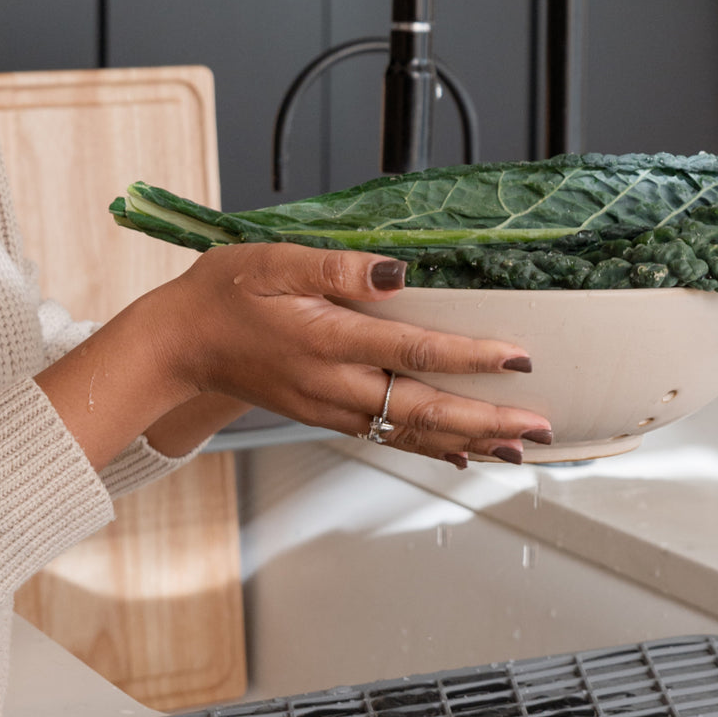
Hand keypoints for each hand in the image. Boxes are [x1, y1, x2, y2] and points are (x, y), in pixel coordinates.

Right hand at [148, 241, 552, 464]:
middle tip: (539, 427)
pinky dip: (432, 448)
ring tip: (518, 448)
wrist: (178, 346)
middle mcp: (336, 385)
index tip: (518, 357)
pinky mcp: (330, 416)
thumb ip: (336, 269)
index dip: (471, 357)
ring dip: (470, 442)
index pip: (415, 351)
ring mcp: (334, 407)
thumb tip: (396, 273)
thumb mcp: (272, 261)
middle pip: (425, 411)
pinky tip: (463, 454)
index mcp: (327, 341)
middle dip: (488, 421)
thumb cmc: (223, 296)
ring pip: (413, 434)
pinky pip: (391, 439)